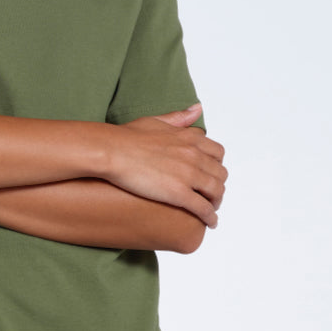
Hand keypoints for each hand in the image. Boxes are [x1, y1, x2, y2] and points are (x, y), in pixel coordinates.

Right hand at [107, 104, 226, 225]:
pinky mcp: (179, 193)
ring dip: (216, 201)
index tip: (209, 173)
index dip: (215, 165)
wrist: (111, 150)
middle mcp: (194, 155)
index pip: (217, 153)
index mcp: (189, 138)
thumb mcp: (156, 121)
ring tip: (210, 209)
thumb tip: (197, 108)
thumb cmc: (126, 137)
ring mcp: (188, 175)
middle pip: (220, 174)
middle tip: (209, 194)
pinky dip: (211, 217)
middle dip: (217, 185)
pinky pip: (203, 208)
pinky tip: (210, 222)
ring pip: (216, 192)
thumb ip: (178, 117)